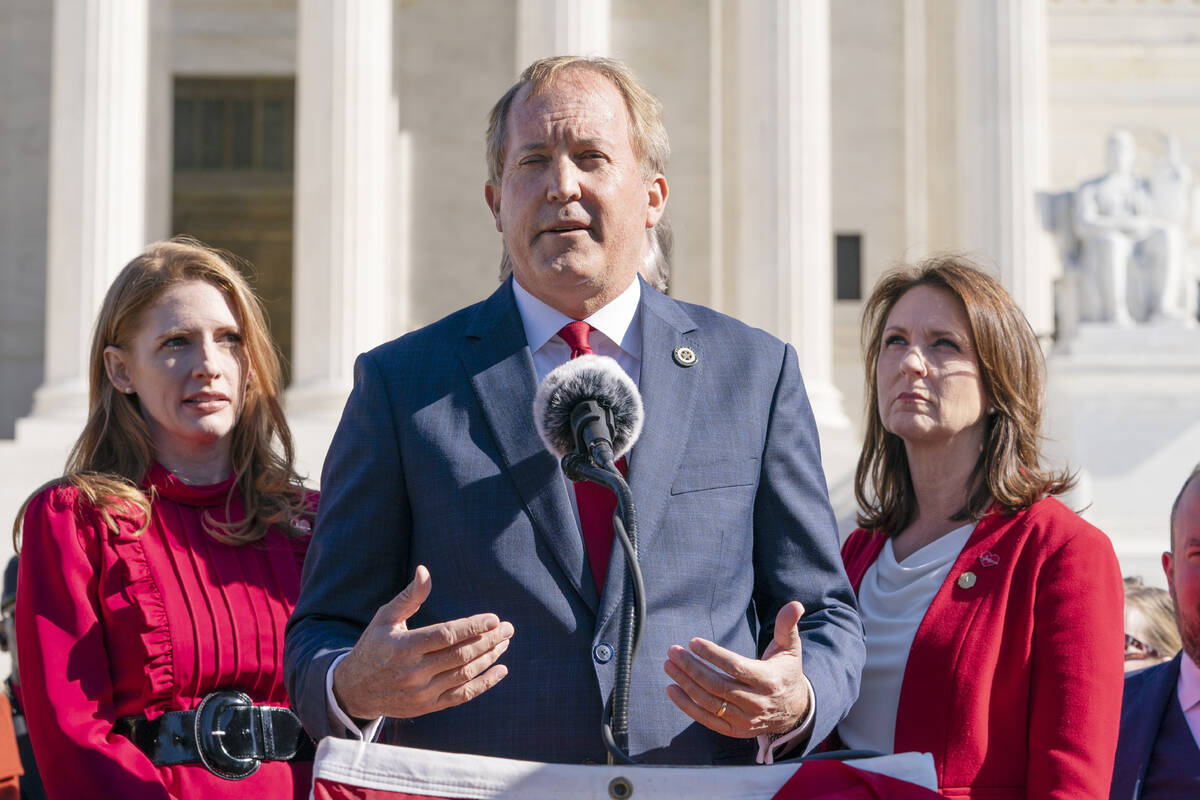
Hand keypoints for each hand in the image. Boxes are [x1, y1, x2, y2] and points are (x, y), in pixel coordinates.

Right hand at [332, 565, 513, 719]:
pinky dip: (484, 684)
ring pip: (464, 674)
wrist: (354, 690)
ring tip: (504, 643)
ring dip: (489, 658)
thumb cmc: (374, 646)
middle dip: (488, 640)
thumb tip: (424, 570)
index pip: (445, 636)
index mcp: (403, 647)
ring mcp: (422, 692)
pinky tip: (500, 670)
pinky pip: (462, 696)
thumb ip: (409, 596)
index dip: (472, 627)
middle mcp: (414, 672)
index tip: (494, 619)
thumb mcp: (385, 618)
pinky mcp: (428, 707)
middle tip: (508, 628)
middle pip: (460, 655)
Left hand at [663, 601, 808, 737]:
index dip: (713, 655)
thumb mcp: (791, 648)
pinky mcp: (735, 731)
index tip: (692, 642)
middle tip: (673, 652)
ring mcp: (745, 720)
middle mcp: (757, 703)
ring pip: (710, 703)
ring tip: (669, 666)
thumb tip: (795, 604)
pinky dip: (687, 706)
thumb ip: (788, 626)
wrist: (794, 710)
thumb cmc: (786, 672)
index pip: (736, 668)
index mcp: (769, 680)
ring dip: (686, 684)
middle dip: (692, 668)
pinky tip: (672, 690)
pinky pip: (707, 720)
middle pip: (718, 686)